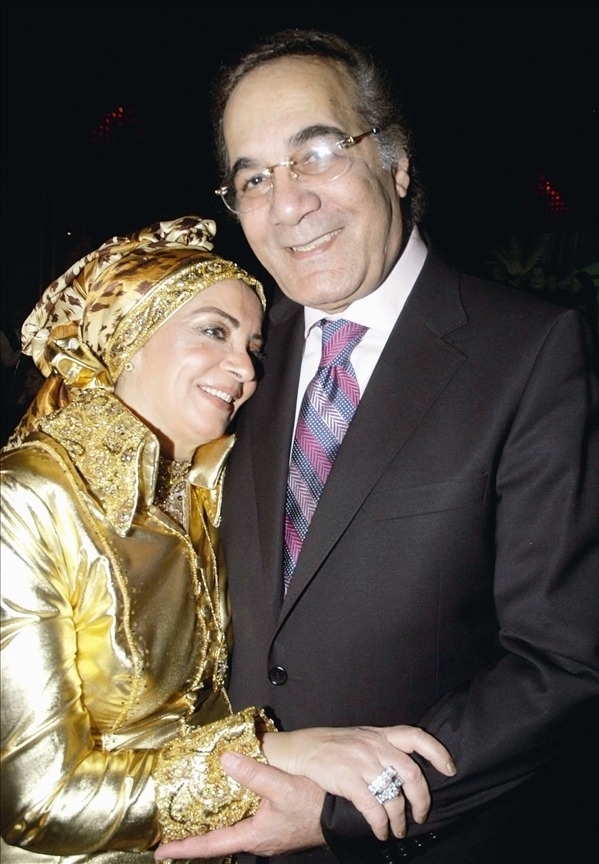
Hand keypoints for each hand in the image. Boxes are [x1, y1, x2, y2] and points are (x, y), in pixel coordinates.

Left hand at [155, 754, 325, 859]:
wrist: (345, 814)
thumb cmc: (317, 806)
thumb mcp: (283, 788)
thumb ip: (253, 773)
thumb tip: (224, 758)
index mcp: (254, 836)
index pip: (211, 845)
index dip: (184, 847)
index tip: (160, 850)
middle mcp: (258, 838)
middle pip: (219, 836)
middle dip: (195, 832)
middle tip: (172, 825)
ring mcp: (268, 832)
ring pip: (233, 825)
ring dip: (214, 819)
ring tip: (194, 809)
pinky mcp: (277, 822)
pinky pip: (248, 816)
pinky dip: (234, 807)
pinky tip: (232, 794)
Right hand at [263, 723, 455, 840]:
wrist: (297, 749)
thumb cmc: (329, 746)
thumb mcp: (359, 739)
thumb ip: (381, 748)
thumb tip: (404, 771)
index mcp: (379, 734)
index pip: (416, 735)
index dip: (437, 752)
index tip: (449, 769)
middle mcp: (374, 745)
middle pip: (411, 772)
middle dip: (422, 800)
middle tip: (420, 816)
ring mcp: (361, 761)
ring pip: (394, 795)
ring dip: (399, 820)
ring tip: (397, 831)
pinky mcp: (347, 779)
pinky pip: (373, 807)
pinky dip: (380, 825)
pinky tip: (380, 832)